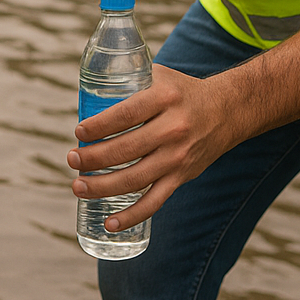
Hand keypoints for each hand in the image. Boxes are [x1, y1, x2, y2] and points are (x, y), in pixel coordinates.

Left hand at [65, 65, 233, 232]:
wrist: (228, 110)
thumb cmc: (182, 91)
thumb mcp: (158, 76)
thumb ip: (128, 81)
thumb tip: (84, 94)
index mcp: (164, 98)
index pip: (125, 115)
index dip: (99, 126)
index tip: (79, 132)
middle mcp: (173, 129)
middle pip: (125, 149)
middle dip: (93, 158)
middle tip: (71, 159)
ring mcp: (178, 156)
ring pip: (135, 178)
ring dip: (103, 187)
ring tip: (78, 187)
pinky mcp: (182, 177)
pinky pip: (155, 201)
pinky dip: (131, 215)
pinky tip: (109, 223)